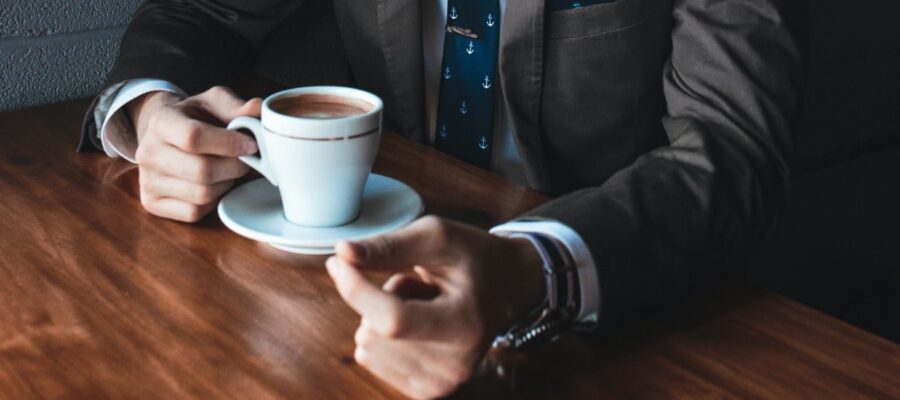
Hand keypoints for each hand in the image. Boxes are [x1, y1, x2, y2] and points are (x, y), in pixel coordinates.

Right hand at [130, 86, 261, 221]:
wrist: (166, 135)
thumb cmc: (196, 118)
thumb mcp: (213, 103)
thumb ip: (235, 106)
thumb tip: (258, 108)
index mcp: (161, 121)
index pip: (194, 137)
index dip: (229, 143)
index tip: (251, 145)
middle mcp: (147, 152)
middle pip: (202, 170)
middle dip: (234, 167)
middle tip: (245, 160)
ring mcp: (147, 180)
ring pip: (202, 194)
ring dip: (226, 184)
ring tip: (228, 170)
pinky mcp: (152, 203)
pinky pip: (194, 211)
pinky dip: (213, 202)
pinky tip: (214, 185)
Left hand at [325, 216, 544, 398]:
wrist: (509, 287)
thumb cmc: (474, 257)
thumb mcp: (438, 237)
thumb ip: (390, 246)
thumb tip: (342, 253)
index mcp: (465, 325)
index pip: (392, 319)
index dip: (356, 290)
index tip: (338, 262)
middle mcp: (455, 365)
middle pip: (373, 332)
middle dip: (381, 298)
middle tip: (421, 286)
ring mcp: (441, 384)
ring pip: (367, 346)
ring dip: (383, 317)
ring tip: (423, 304)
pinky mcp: (426, 391)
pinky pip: (371, 359)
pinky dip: (384, 336)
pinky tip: (419, 324)